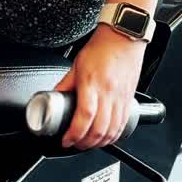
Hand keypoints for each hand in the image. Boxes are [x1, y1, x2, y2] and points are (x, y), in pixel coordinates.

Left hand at [53, 24, 145, 150]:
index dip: (74, 133)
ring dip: (99, 143)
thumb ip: (65, 84)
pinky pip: (123, 124)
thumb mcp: (76, 65)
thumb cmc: (101, 48)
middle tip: (75, 144)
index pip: (84, 116)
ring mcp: (120, 98)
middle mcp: (108, 93)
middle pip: (99, 129)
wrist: (123, 37)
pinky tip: (105, 138)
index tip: (66, 139)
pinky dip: (113, 136)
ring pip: (112, 130)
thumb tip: (52, 99)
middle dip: (85, 143)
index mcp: (92, 83)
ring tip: (88, 144)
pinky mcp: (129, 99)